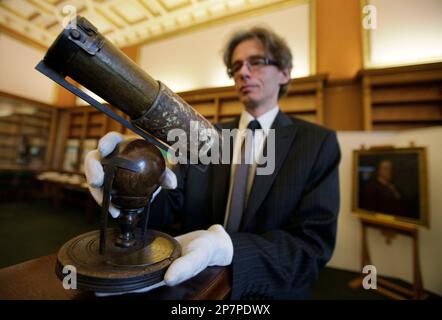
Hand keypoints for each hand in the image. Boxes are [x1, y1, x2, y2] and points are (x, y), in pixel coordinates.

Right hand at [84, 131, 176, 217]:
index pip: (111, 139)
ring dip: (97, 193)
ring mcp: (103, 171)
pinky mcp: (103, 186)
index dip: (105, 143)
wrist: (147, 178)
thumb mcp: (159, 168)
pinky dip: (106, 203)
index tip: (103, 150)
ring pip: (93, 180)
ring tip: (107, 204)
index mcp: (121, 145)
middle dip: (92, 170)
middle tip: (97, 182)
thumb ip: (165, 174)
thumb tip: (172, 183)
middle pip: (93, 159)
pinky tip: (115, 212)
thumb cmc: (151, 165)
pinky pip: (100, 194)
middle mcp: (108, 156)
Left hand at [94, 224, 232, 296]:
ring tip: (94, 267)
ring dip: (115, 268)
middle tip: (88, 279)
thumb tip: (168, 279)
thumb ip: (185, 267)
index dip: (120, 288)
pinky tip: (115, 250)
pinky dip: (127, 254)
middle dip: (111, 280)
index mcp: (165, 277)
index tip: (100, 288)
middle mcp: (158, 271)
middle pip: (130, 279)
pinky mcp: (156, 250)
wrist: (212, 241)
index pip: (138, 286)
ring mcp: (156, 261)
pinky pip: (139, 254)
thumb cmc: (207, 250)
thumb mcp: (199, 257)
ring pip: (132, 267)